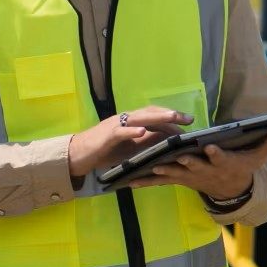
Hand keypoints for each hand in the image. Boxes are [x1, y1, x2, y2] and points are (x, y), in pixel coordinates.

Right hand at [68, 106, 190, 179]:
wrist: (78, 154)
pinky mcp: (107, 136)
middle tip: (188, 119)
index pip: (153, 115)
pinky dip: (132, 131)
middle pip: (150, 112)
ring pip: (139, 118)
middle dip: (170, 115)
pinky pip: (121, 132)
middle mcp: (125, 120)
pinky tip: (143, 132)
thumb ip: (144, 143)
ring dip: (157, 117)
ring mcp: (115, 126)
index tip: (188, 122)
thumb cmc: (103, 151)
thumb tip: (165, 141)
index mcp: (130, 122)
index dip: (170, 117)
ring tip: (173, 118)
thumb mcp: (128, 148)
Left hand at [127, 130, 266, 199]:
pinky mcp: (178, 179)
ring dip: (159, 171)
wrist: (230, 191)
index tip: (210, 147)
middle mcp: (204, 170)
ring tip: (145, 168)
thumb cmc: (243, 168)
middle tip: (173, 157)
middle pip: (192, 165)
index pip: (219, 156)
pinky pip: (160, 180)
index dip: (215, 153)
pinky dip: (145, 180)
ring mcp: (190, 176)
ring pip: (172, 173)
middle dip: (183, 161)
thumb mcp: (257, 158)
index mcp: (222, 162)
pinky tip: (129, 180)